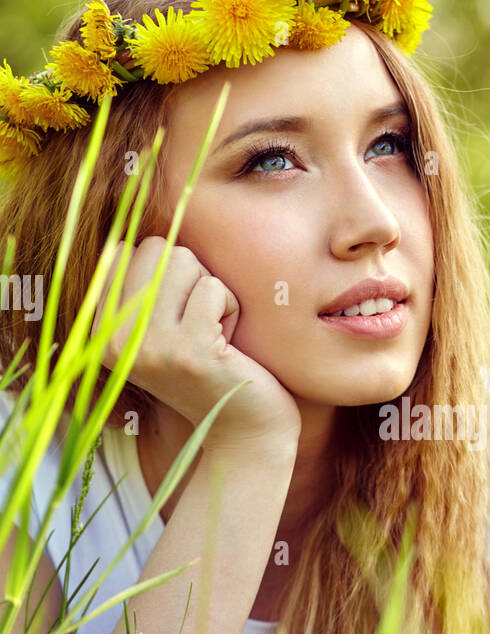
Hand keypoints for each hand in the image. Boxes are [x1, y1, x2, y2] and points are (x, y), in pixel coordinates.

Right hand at [91, 235, 301, 455]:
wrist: (243, 429)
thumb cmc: (212, 369)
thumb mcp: (164, 325)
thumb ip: (146, 283)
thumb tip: (140, 205)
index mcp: (101, 331)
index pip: (120, 251)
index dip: (163, 268)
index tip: (176, 312)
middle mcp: (114, 341)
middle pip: (155, 248)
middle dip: (190, 274)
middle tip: (200, 322)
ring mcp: (149, 347)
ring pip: (184, 261)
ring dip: (212, 291)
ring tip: (213, 333)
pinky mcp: (189, 352)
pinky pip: (213, 287)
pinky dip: (230, 306)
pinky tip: (229, 344)